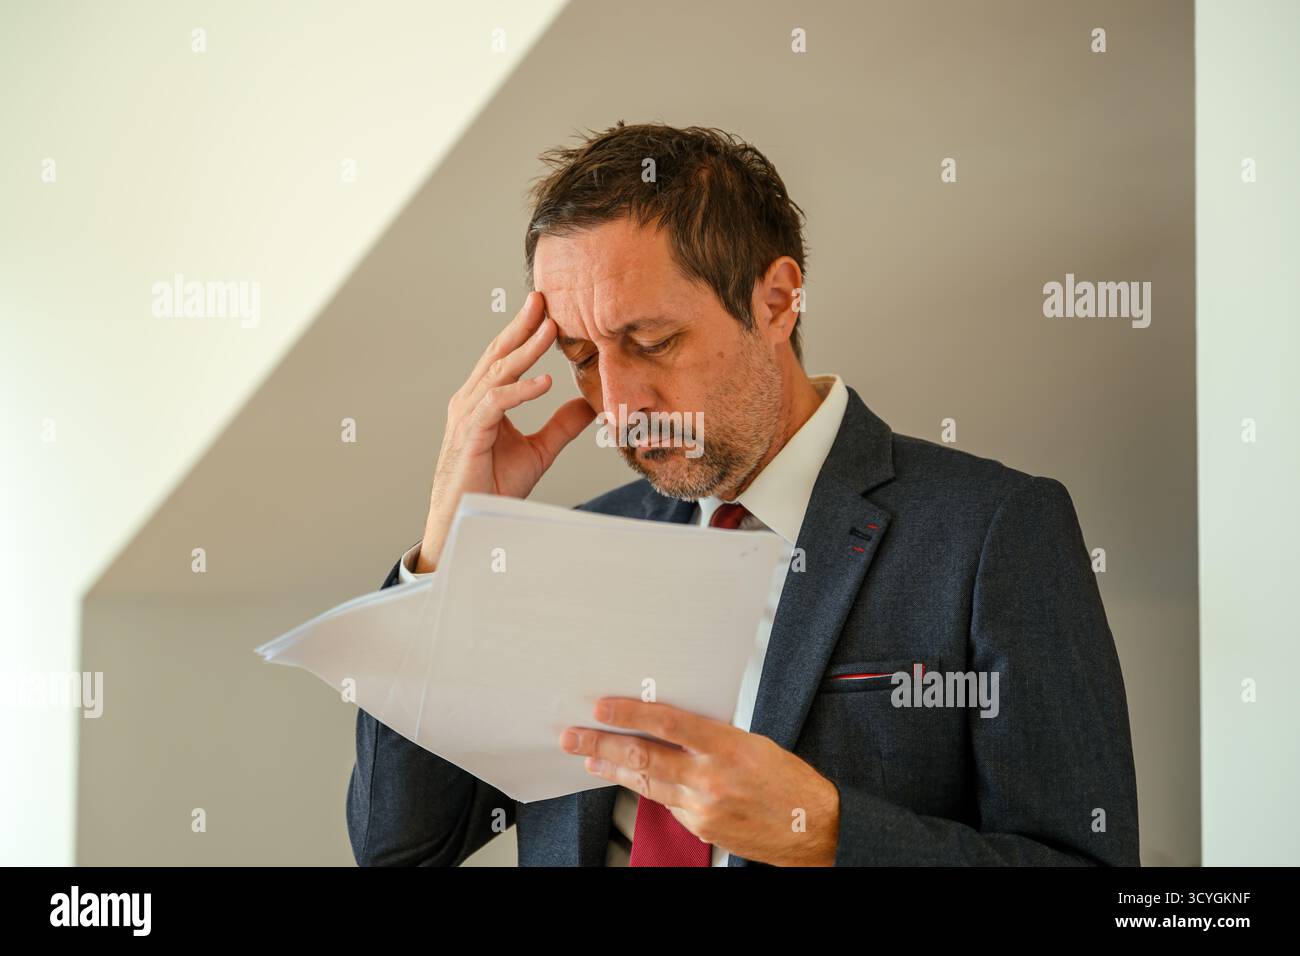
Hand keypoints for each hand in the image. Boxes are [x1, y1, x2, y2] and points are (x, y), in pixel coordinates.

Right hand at [414, 291, 595, 571]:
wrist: (468, 521)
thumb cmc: (493, 488)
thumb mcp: (538, 451)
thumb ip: (561, 426)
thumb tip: (587, 404)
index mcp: (484, 401)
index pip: (505, 358)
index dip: (524, 332)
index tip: (547, 309)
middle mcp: (471, 401)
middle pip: (498, 354)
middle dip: (522, 326)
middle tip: (543, 299)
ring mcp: (468, 416)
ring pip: (498, 373)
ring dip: (526, 350)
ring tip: (551, 330)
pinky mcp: (471, 435)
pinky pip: (496, 404)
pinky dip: (521, 390)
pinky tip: (545, 382)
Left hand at [560, 698, 840, 865]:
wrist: (810, 826)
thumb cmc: (786, 779)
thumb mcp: (751, 742)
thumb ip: (708, 735)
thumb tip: (667, 723)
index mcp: (727, 746)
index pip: (668, 723)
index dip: (631, 713)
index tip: (602, 707)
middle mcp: (711, 778)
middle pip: (644, 757)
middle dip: (602, 745)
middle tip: (574, 737)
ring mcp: (702, 806)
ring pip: (646, 783)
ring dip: (612, 769)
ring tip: (589, 759)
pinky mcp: (700, 827)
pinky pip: (665, 802)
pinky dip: (646, 787)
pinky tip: (630, 779)